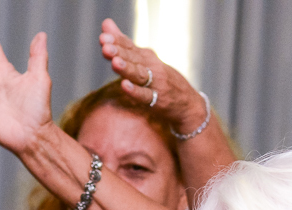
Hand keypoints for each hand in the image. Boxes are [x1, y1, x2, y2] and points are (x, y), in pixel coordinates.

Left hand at [98, 18, 207, 133]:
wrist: (188, 104)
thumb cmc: (162, 80)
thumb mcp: (144, 60)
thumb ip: (123, 44)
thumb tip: (105, 23)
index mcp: (145, 57)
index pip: (129, 46)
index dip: (117, 41)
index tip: (103, 36)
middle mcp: (151, 67)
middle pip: (133, 58)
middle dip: (119, 52)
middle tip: (105, 46)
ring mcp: (155, 83)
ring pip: (139, 75)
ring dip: (127, 68)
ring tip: (115, 62)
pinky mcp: (158, 100)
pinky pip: (145, 95)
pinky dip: (135, 91)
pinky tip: (125, 85)